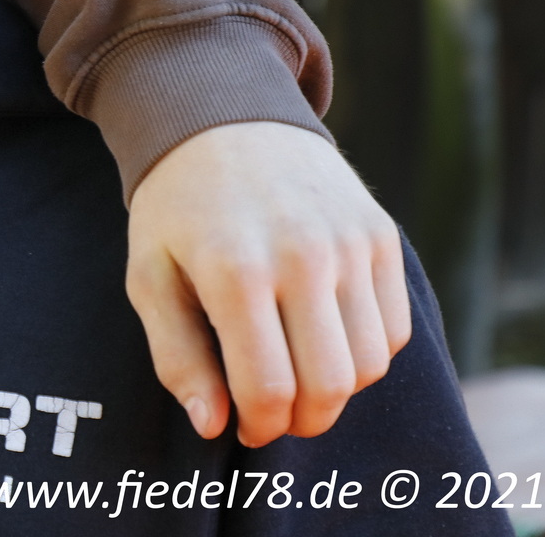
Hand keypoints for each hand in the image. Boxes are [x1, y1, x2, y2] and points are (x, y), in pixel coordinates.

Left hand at [126, 121, 410, 447]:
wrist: (223, 116)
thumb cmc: (177, 208)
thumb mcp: (150, 276)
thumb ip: (176, 356)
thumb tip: (213, 424)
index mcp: (236, 270)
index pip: (269, 388)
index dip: (258, 425)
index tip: (243, 428)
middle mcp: (303, 257)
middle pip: (330, 387)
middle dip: (302, 420)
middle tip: (274, 414)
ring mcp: (350, 244)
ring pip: (370, 365)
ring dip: (336, 390)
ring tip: (296, 374)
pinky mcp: (380, 235)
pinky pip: (395, 329)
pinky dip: (366, 352)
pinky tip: (322, 337)